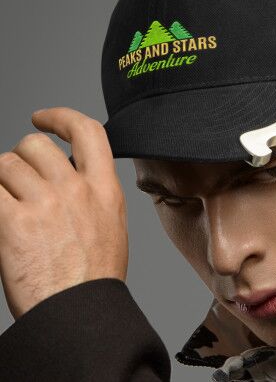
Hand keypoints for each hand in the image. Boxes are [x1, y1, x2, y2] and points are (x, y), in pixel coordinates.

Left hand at [0, 107, 128, 319]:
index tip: (44, 119)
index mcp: (104, 188)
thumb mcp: (110, 223)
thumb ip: (92, 192)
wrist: (80, 312)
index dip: (62, 117)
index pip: (87, 131)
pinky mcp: (13, 222)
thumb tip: (66, 171)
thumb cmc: (94, 275)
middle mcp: (76, 189)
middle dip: (20, 156)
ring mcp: (46, 203)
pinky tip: (1, 214)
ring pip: (5, 165)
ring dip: (1, 181)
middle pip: (33, 145)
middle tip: (19, 177)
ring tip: (9, 206)